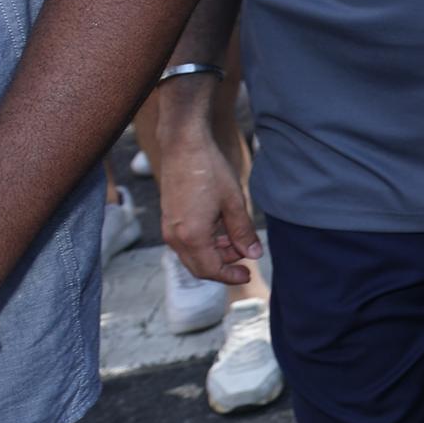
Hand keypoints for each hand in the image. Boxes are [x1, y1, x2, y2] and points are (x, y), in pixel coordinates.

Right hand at [154, 108, 261, 285]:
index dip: (230, 275)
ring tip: (237, 240)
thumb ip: (243, 232)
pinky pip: (186, 242)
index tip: (248, 274)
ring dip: (215, 253)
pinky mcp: (169, 219)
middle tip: (246, 255)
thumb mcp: (234, 202)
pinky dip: (205, 243)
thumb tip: (254, 254)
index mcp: (191, 236)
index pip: (211, 269)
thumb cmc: (209, 171)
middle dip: (224, 265)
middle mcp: (175, 237)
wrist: (184, 147)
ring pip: (192, 255)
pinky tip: (222, 230)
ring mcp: (169, 228)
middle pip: (199, 266)